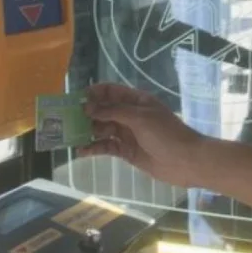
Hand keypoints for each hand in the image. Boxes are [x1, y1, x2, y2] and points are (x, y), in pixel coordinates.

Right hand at [78, 83, 204, 186]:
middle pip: (103, 110)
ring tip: (69, 136)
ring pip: (102, 129)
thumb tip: (88, 106)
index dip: (93, 93)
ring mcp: (128, 133)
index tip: (74, 99)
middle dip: (86, 114)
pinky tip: (81, 151)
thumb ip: (114, 111)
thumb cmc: (167, 134)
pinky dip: (94, 148)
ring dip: (87, 131)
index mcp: (136, 100)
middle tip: (64, 120)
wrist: (186, 161)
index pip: (110, 91)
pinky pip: (107, 147)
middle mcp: (130, 115)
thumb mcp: (140, 118)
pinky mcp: (127, 151)